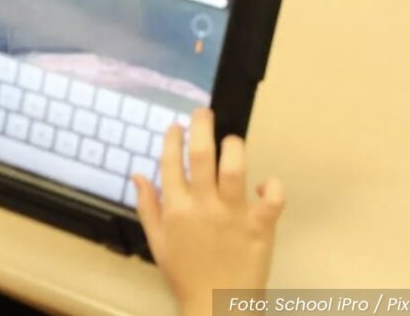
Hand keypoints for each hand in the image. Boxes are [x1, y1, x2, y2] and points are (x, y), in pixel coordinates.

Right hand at [132, 108, 284, 315]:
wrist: (216, 308)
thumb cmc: (185, 275)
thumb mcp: (156, 243)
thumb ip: (147, 207)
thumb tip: (137, 175)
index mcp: (176, 209)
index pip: (170, 163)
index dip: (172, 139)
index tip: (176, 126)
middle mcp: (203, 206)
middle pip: (201, 155)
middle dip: (201, 127)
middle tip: (204, 112)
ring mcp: (233, 215)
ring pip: (235, 168)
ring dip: (234, 147)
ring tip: (232, 141)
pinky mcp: (260, 227)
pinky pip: (272, 199)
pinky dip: (272, 186)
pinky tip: (264, 183)